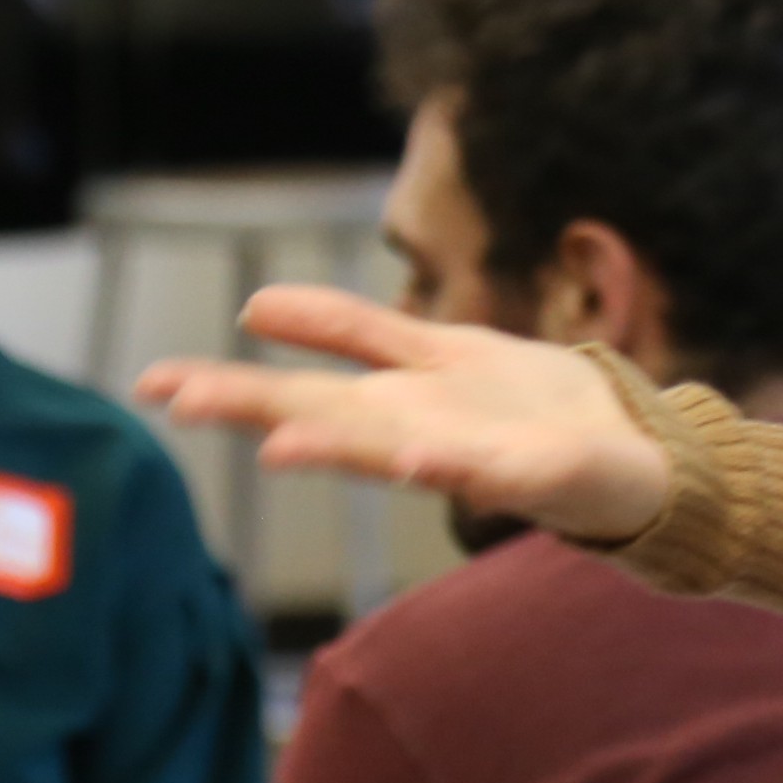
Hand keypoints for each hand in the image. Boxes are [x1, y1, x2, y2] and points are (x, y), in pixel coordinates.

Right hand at [136, 287, 676, 541]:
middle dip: (254, 409)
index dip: (226, 383)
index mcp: (390, 403)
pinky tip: (416, 457)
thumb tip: (255, 309)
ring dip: (336, 447)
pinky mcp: (532, 473)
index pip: (294, 386)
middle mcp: (415, 432)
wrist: (632, 451)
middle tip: (175, 402)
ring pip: (390, 448)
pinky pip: (486, 470)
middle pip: (325, 415)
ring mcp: (470, 454)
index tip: (150, 385)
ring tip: (276, 444)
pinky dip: (451, 465)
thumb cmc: (523, 405)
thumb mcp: (429, 348)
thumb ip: (349, 331)